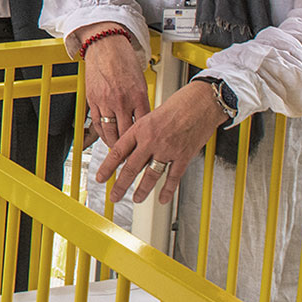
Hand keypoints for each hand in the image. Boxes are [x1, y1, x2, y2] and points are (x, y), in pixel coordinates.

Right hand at [78, 22, 148, 147]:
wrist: (105, 46)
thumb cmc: (123, 61)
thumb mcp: (140, 82)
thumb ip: (141, 102)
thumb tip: (144, 121)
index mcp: (138, 96)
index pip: (143, 127)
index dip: (144, 142)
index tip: (146, 151)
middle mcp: (122, 101)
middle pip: (126, 134)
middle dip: (129, 149)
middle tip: (131, 158)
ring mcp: (105, 102)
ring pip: (109, 132)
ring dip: (113, 145)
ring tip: (117, 152)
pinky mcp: (92, 100)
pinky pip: (96, 123)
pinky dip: (101, 134)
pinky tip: (105, 138)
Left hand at [95, 81, 228, 204]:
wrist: (202, 102)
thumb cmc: (178, 105)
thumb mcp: (150, 116)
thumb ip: (140, 134)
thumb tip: (128, 150)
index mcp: (140, 129)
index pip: (118, 152)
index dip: (107, 167)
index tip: (100, 177)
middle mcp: (151, 140)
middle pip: (131, 168)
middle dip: (120, 185)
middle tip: (114, 196)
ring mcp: (168, 149)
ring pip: (151, 175)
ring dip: (142, 190)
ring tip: (136, 199)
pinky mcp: (184, 155)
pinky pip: (173, 177)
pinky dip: (167, 190)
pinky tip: (162, 198)